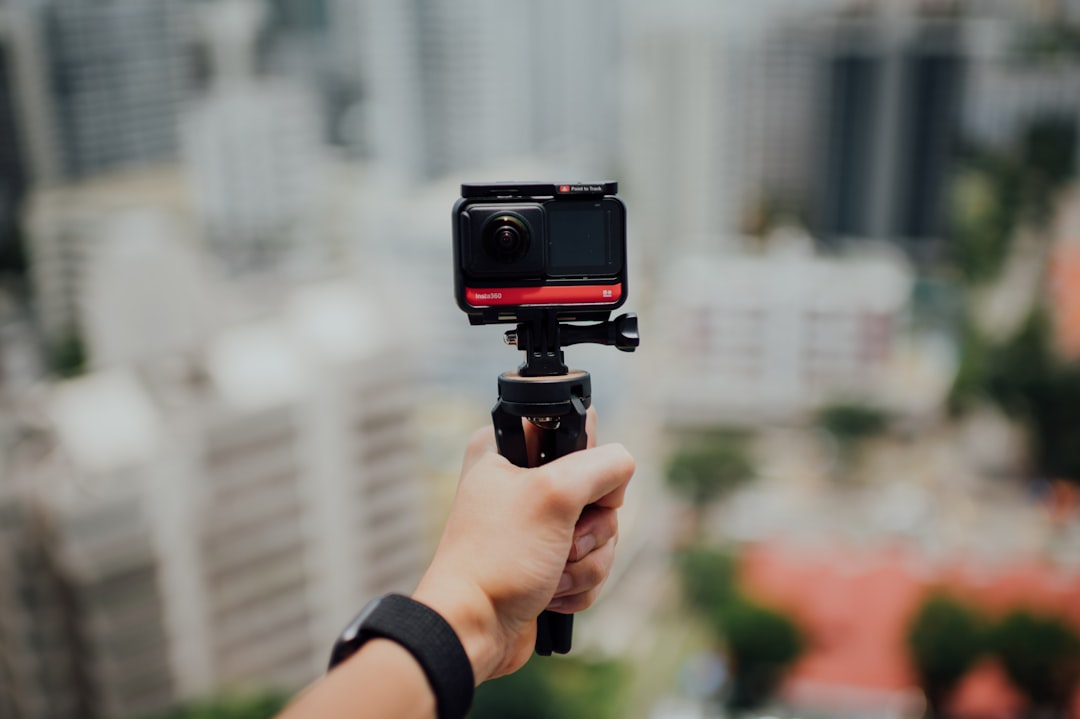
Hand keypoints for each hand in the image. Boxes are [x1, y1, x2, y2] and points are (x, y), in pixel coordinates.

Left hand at [413, 408, 634, 682]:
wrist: (473, 627)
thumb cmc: (499, 557)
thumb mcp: (554, 495)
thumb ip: (601, 465)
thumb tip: (622, 463)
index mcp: (509, 449)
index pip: (576, 434)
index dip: (588, 468)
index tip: (573, 495)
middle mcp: (521, 480)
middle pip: (599, 489)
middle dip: (592, 528)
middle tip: (564, 541)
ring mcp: (535, 523)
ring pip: (600, 531)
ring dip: (586, 561)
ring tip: (554, 574)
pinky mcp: (546, 559)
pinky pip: (590, 563)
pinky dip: (578, 583)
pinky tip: (551, 593)